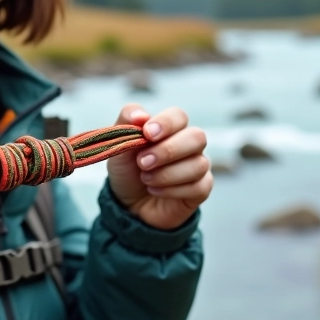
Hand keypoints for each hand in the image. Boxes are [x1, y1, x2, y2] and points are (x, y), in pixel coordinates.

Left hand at [106, 104, 211, 230]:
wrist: (129, 204)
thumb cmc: (128, 170)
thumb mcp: (118, 145)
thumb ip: (125, 123)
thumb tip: (140, 114)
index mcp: (170, 129)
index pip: (179, 116)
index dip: (166, 123)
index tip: (147, 133)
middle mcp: (189, 145)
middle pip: (197, 137)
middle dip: (168, 150)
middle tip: (143, 162)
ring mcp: (198, 166)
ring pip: (198, 164)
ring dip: (167, 174)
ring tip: (145, 179)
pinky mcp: (201, 189)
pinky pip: (199, 187)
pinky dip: (173, 190)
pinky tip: (155, 190)